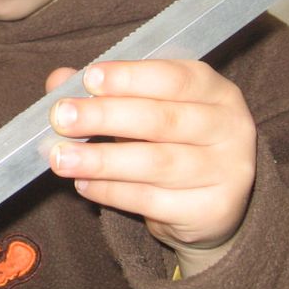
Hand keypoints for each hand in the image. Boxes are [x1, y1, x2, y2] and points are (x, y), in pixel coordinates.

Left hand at [46, 60, 255, 275]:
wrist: (209, 206)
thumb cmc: (170, 142)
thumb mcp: (142, 109)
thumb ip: (103, 92)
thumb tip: (60, 79)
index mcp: (214, 90)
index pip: (174, 78)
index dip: (130, 77)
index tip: (89, 78)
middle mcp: (229, 127)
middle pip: (162, 120)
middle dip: (105, 117)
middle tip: (61, 118)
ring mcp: (228, 171)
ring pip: (156, 163)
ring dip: (101, 160)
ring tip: (61, 158)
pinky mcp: (213, 211)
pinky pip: (151, 200)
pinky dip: (111, 191)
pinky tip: (83, 184)